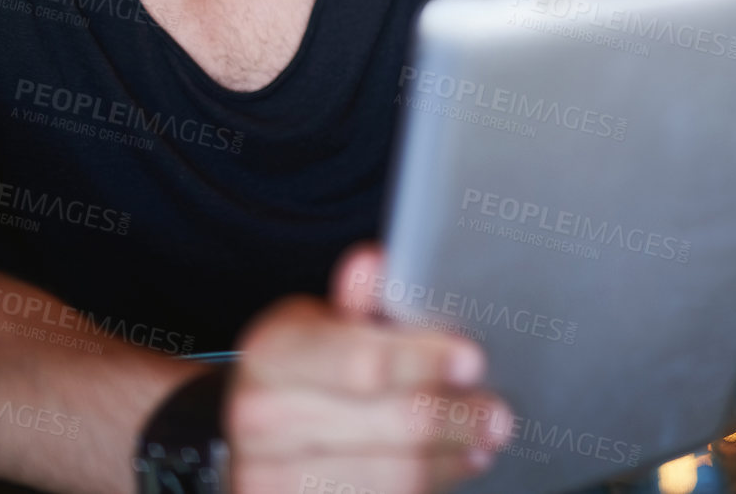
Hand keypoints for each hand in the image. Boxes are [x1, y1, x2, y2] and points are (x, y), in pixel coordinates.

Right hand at [224, 245, 512, 493]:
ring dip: (449, 459)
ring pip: (394, 478)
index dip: (425, 362)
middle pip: (392, 427)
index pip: (364, 364)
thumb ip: (357, 303)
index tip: (472, 359)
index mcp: (273, 355)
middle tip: (497, 414)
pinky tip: (453, 464)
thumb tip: (374, 264)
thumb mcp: (316, 326)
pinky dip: (429, 484)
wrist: (239, 440)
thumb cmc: (295, 374)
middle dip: (456, 419)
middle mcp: (264, 421)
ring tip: (482, 440)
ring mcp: (271, 478)